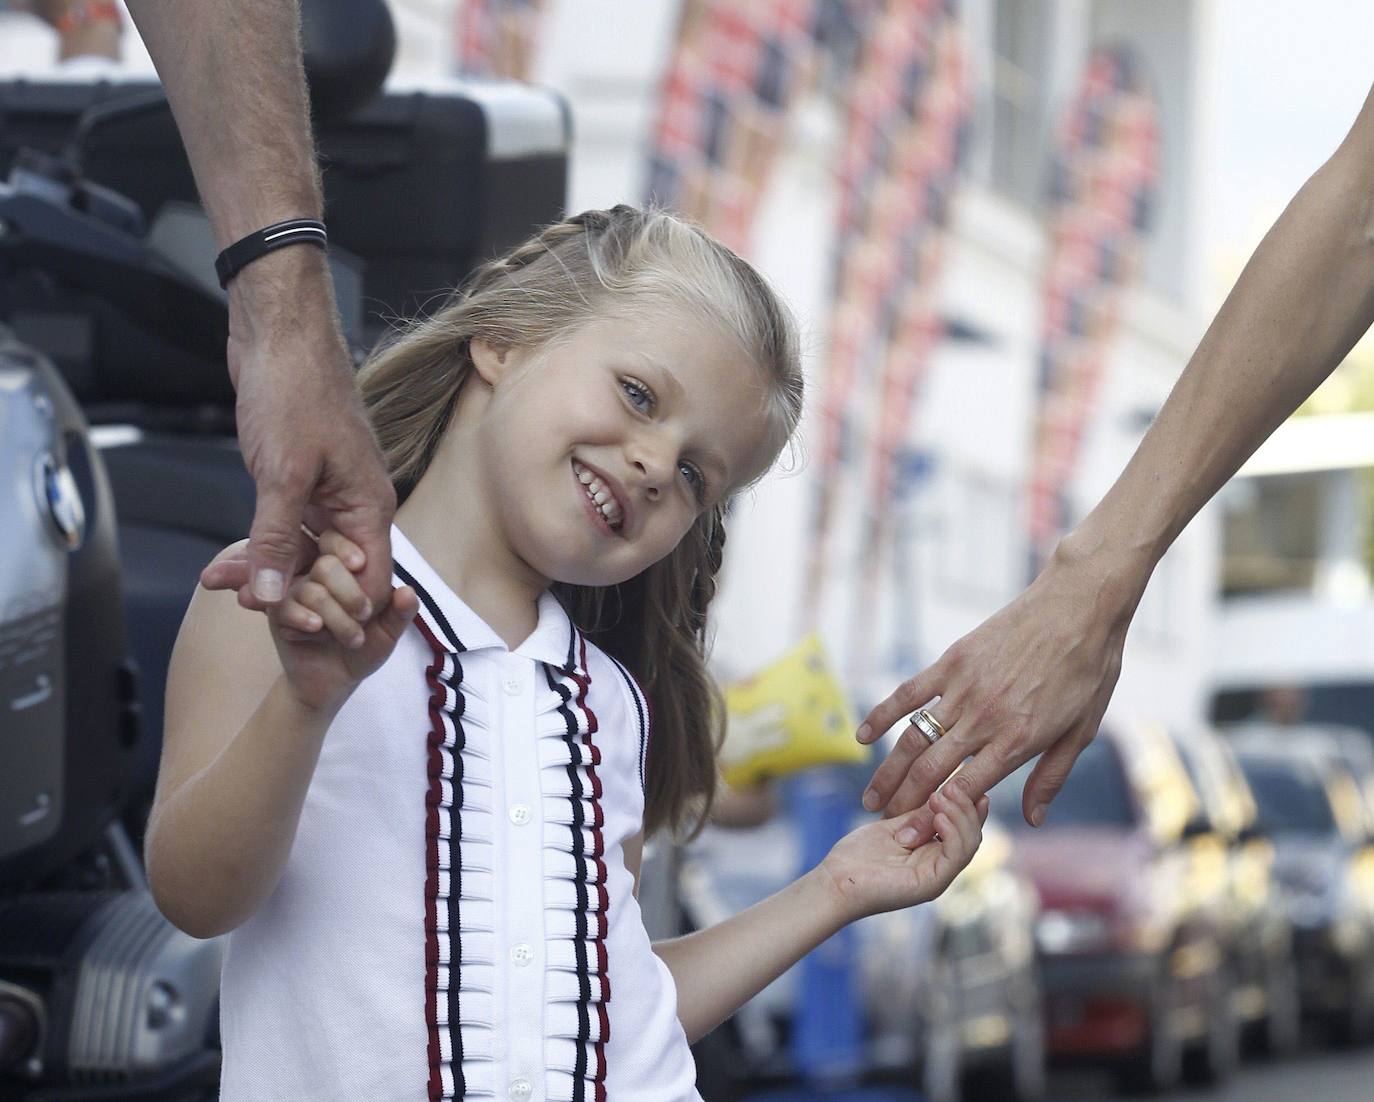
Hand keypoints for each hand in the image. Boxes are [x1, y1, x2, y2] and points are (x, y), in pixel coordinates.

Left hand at [199, 251, 396, 620]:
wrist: (279, 334)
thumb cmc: (294, 391)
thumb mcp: (282, 473)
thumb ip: (276, 538)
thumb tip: (271, 594)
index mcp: (368, 506)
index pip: (370, 580)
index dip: (342, 611)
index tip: (303, 632)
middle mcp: (355, 505)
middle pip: (334, 572)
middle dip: (294, 594)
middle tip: (246, 607)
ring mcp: (328, 493)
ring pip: (305, 552)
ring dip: (270, 572)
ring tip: (226, 588)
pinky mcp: (302, 482)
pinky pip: (288, 529)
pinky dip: (262, 546)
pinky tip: (230, 563)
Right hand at [267, 529, 418, 712]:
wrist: (335, 682)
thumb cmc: (364, 648)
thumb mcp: (388, 632)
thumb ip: (400, 613)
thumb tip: (407, 592)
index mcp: (344, 569)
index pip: (341, 542)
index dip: (351, 551)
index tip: (362, 566)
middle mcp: (316, 574)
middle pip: (326, 565)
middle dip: (349, 593)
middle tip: (364, 615)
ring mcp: (294, 592)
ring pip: (310, 590)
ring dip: (335, 617)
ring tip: (353, 639)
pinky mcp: (276, 613)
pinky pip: (284, 607)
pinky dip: (305, 620)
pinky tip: (316, 630)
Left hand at [819, 786, 988, 924]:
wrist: (835, 881)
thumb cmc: (857, 856)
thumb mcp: (894, 826)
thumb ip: (919, 814)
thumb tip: (942, 790)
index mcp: (932, 853)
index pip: (964, 826)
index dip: (969, 802)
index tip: (965, 775)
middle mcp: (940, 866)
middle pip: (972, 833)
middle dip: (966, 804)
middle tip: (953, 783)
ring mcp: (938, 877)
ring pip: (969, 843)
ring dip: (960, 814)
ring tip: (944, 794)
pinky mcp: (931, 884)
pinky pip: (955, 855)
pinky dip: (952, 831)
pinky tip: (939, 813)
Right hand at [855, 538, 1139, 831]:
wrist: (1077, 607)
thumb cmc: (1088, 670)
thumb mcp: (1081, 731)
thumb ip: (1051, 777)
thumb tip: (1032, 819)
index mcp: (1017, 741)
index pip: (965, 791)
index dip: (936, 817)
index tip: (918, 835)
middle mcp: (984, 719)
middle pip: (931, 770)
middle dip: (903, 803)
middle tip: (883, 823)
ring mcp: (963, 689)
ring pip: (914, 738)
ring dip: (888, 771)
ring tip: (872, 797)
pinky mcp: (951, 662)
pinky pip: (909, 693)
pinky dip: (882, 715)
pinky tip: (863, 736)